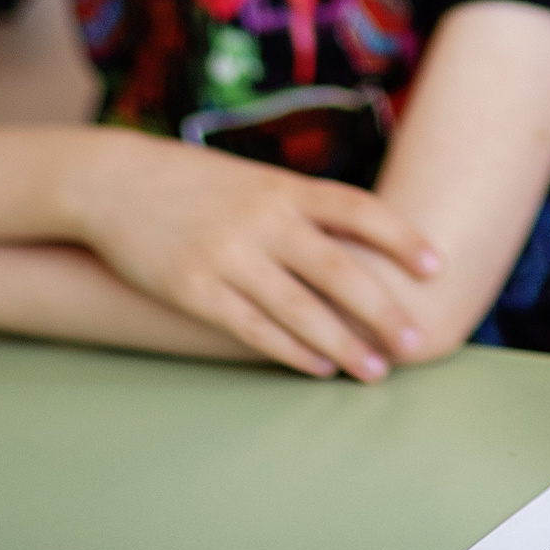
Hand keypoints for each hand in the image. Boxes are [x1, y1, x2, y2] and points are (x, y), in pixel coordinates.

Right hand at [61, 132, 440, 378]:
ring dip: (342, 343)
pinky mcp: (193, 288)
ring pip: (298, 308)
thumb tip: (359, 241)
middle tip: (415, 343)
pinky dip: (290, 351)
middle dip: (381, 309)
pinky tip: (318, 367)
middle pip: (337, 268)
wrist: (112, 181)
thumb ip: (300, 206)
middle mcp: (262, 219)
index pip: (358, 209)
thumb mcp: (253, 179)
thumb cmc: (193, 182)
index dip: (402, 237)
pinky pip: (252, 327)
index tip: (437, 266)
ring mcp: (227, 255)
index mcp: (283, 186)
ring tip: (374, 370)